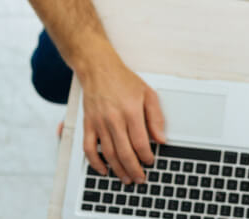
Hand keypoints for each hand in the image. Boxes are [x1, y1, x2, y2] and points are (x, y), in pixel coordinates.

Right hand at [80, 56, 165, 184]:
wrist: (98, 69)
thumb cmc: (123, 80)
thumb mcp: (148, 93)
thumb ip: (156, 117)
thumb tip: (161, 138)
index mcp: (131, 111)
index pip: (140, 142)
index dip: (146, 156)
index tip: (150, 162)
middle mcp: (114, 119)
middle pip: (124, 152)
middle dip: (134, 169)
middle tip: (140, 178)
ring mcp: (99, 123)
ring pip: (108, 154)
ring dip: (118, 170)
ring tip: (126, 179)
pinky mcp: (88, 124)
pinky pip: (89, 148)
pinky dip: (95, 162)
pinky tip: (103, 170)